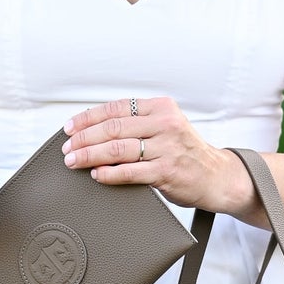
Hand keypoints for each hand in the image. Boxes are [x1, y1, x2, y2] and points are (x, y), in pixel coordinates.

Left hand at [62, 97, 254, 214]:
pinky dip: (108, 174)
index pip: (116, 108)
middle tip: (67, 148)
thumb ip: (138, 123)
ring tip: (74, 162)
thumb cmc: (185, 152)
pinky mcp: (166, 171)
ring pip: (118, 149)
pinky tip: (96, 175)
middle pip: (113, 128)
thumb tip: (94, 128)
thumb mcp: (166, 126)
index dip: (88, 118)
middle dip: (84, 138)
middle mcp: (165, 124)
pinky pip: (129, 172)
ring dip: (90, 156)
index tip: (70, 128)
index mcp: (162, 107)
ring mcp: (167, 148)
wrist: (217, 176)